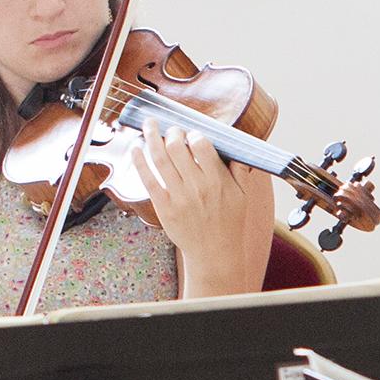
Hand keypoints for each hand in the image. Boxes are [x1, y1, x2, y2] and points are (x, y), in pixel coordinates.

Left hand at [127, 116, 274, 298]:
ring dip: (151, 136)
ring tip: (148, 124)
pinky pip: (148, 178)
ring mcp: (178, 197)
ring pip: (160, 158)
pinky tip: (136, 147)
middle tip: (172, 130)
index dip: (194, 134)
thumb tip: (236, 145)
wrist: (215, 254)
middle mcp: (197, 187)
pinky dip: (139, 160)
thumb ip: (239, 169)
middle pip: (177, 147)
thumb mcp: (243, 195)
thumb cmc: (230, 222)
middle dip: (172, 132)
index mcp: (218, 181)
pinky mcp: (164, 207)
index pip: (202, 145)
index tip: (192, 134)